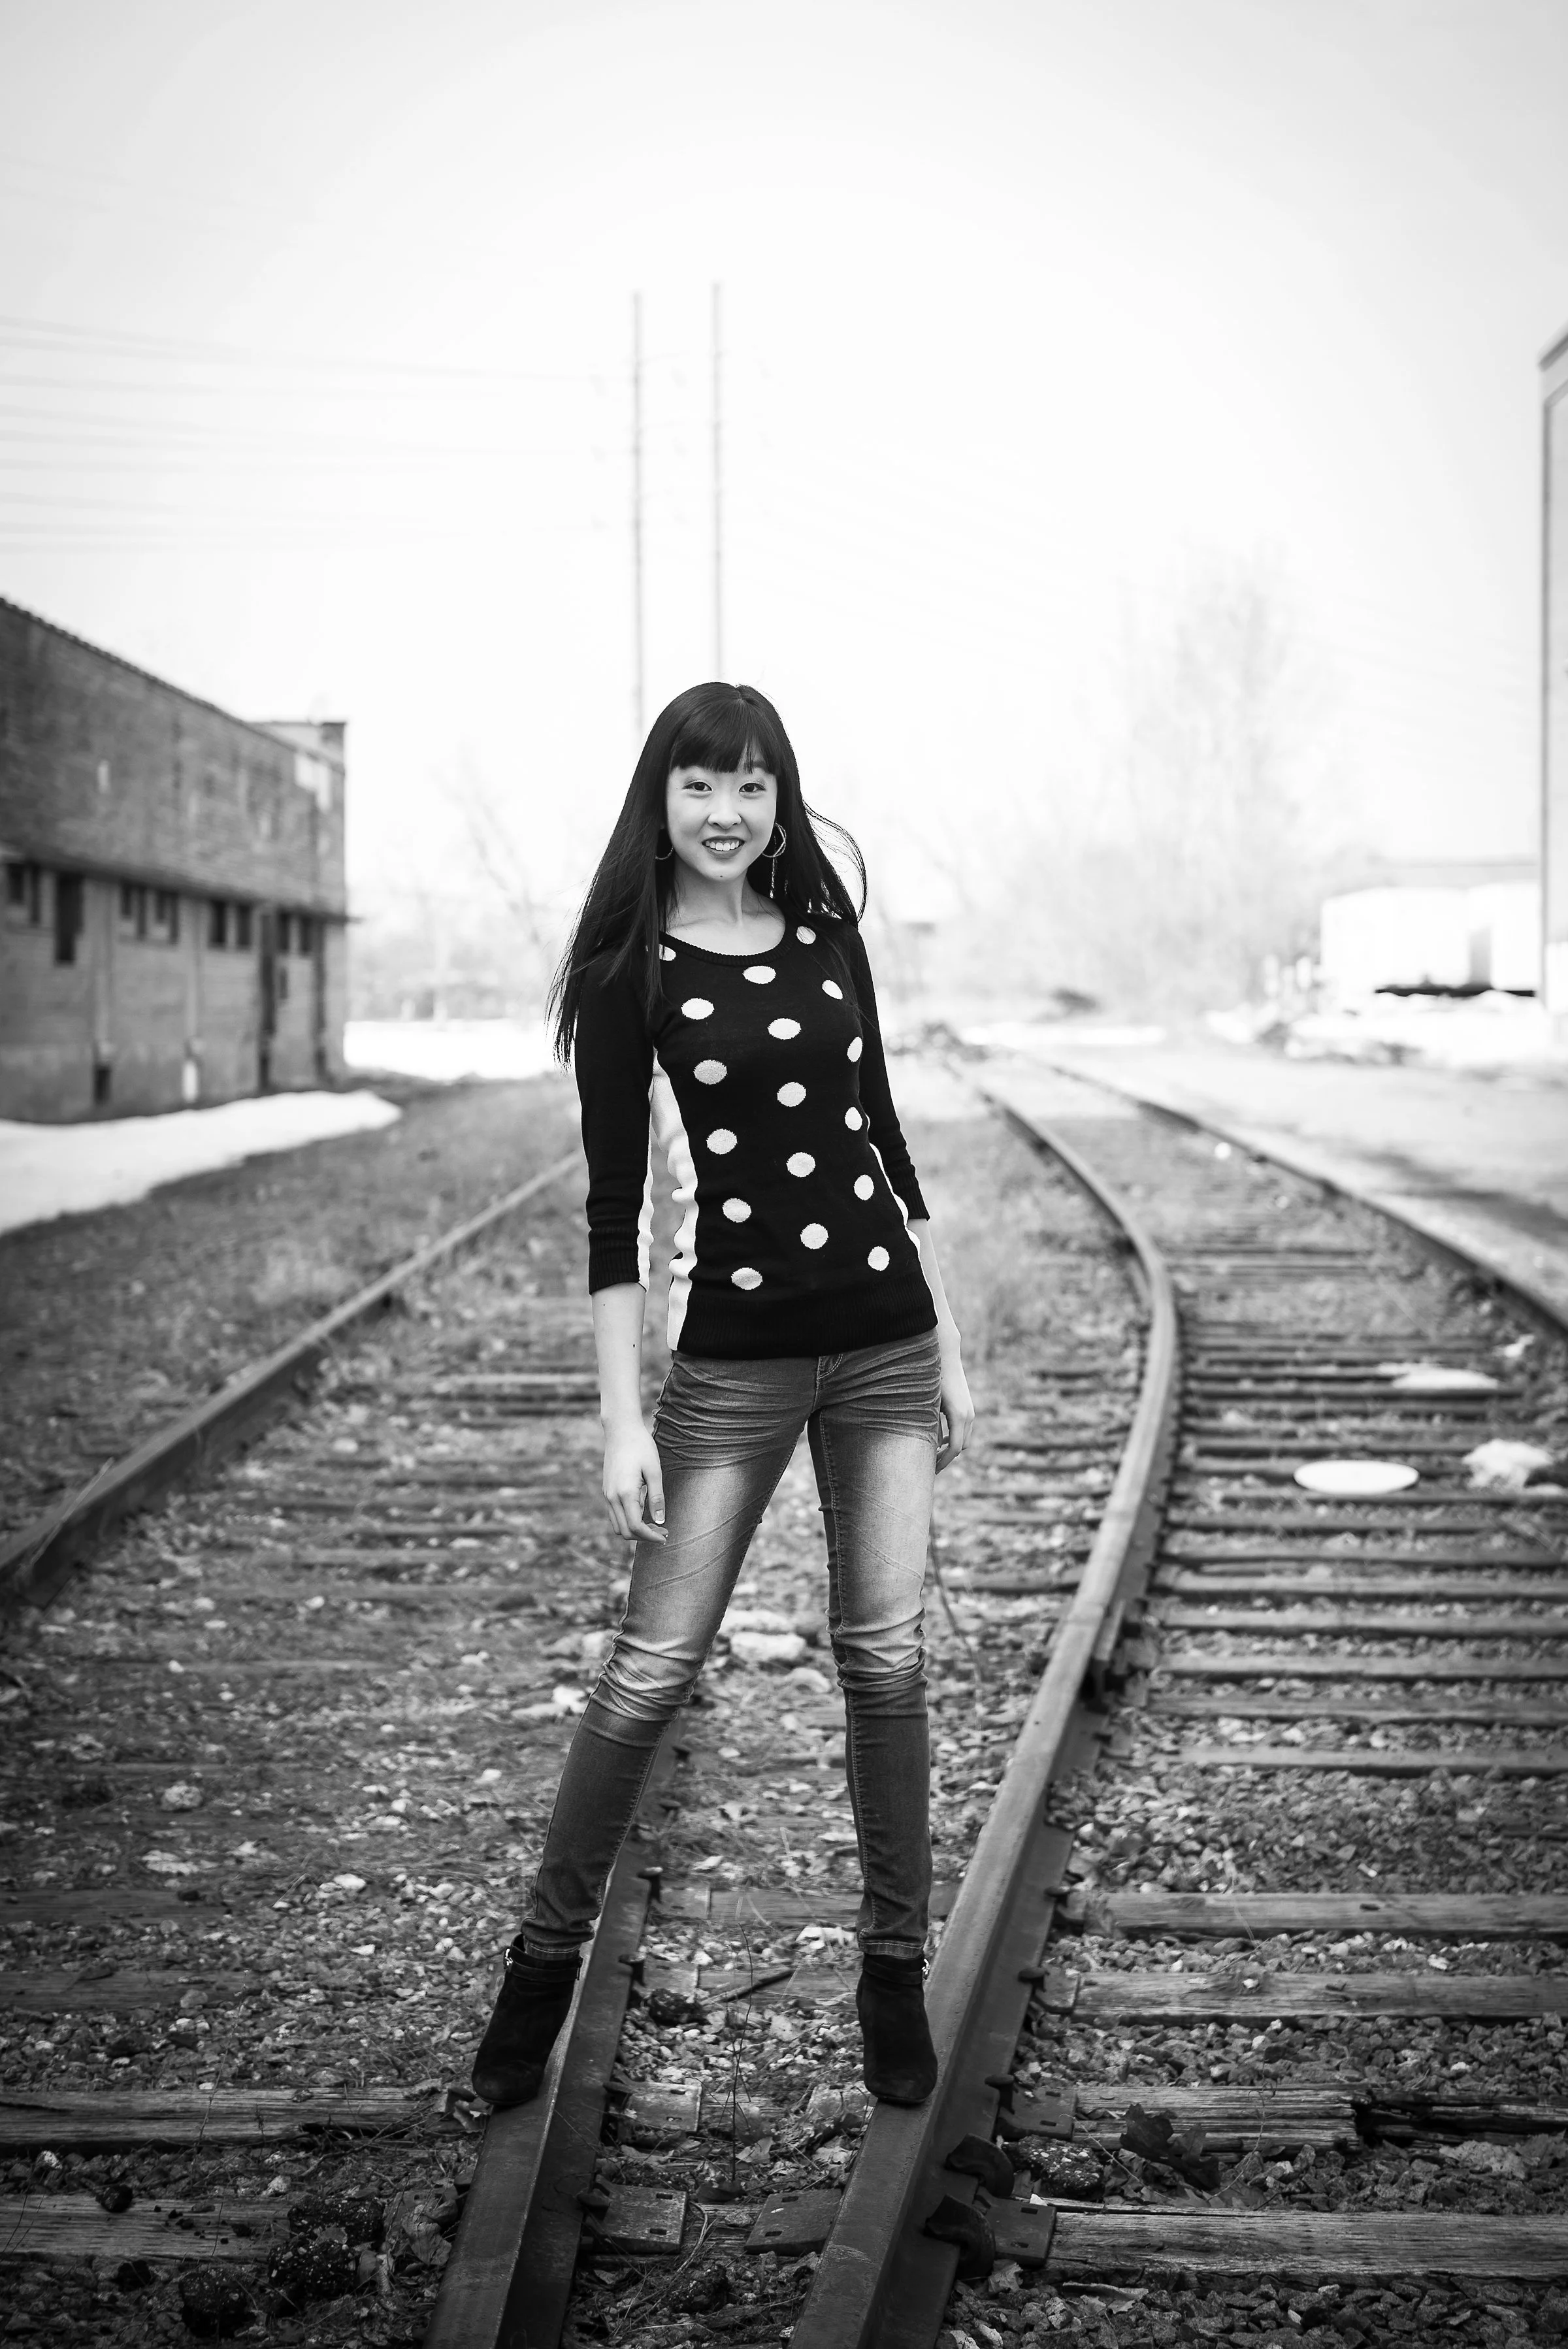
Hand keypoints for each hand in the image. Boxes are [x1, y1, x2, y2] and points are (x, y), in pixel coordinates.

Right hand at [602, 1420, 665, 1543]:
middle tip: (662, 1530)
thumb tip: (660, 1520)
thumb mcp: (654, 1471)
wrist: (620, 1429)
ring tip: (653, 1523)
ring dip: (634, 1530)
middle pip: (625, 1532)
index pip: (636, 1527)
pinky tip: (642, 1510)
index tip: (665, 1536)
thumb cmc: (641, 1446)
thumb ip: (657, 1497)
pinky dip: (627, 1520)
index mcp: (625, 1493)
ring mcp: (607, 1494)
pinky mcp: (606, 1490)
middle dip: (644, 1536)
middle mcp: (612, 1497)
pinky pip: (614, 1514)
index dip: (651, 1536)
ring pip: (617, 1525)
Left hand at [935, 1332, 974, 1473]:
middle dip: (947, 1458)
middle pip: (961, 1447)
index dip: (943, 1462)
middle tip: (930, 1466)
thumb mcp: (929, 1404)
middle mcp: (969, 1416)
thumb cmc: (933, 1379)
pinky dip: (954, 1438)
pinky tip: (940, 1439)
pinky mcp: (968, 1408)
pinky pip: (965, 1430)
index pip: (954, 1449)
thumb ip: (930, 1425)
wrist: (946, 1357)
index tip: (931, 1470)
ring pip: (965, 1439)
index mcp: (959, 1417)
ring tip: (934, 1455)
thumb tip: (927, 1447)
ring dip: (951, 1448)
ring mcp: (971, 1412)